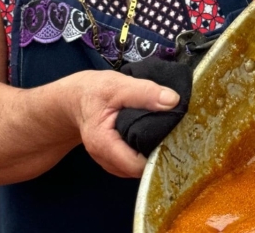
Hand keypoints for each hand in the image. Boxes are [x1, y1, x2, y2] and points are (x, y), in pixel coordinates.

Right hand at [65, 70, 179, 177]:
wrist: (77, 98)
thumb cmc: (94, 91)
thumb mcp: (118, 85)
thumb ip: (145, 92)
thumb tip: (173, 101)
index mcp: (103, 143)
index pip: (137, 165)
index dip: (158, 155)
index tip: (175, 139)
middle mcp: (105, 158)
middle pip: (139, 169)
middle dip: (158, 155)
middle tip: (176, 136)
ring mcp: (109, 161)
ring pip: (138, 168)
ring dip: (152, 154)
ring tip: (167, 136)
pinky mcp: (115, 158)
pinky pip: (134, 162)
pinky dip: (145, 152)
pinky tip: (155, 138)